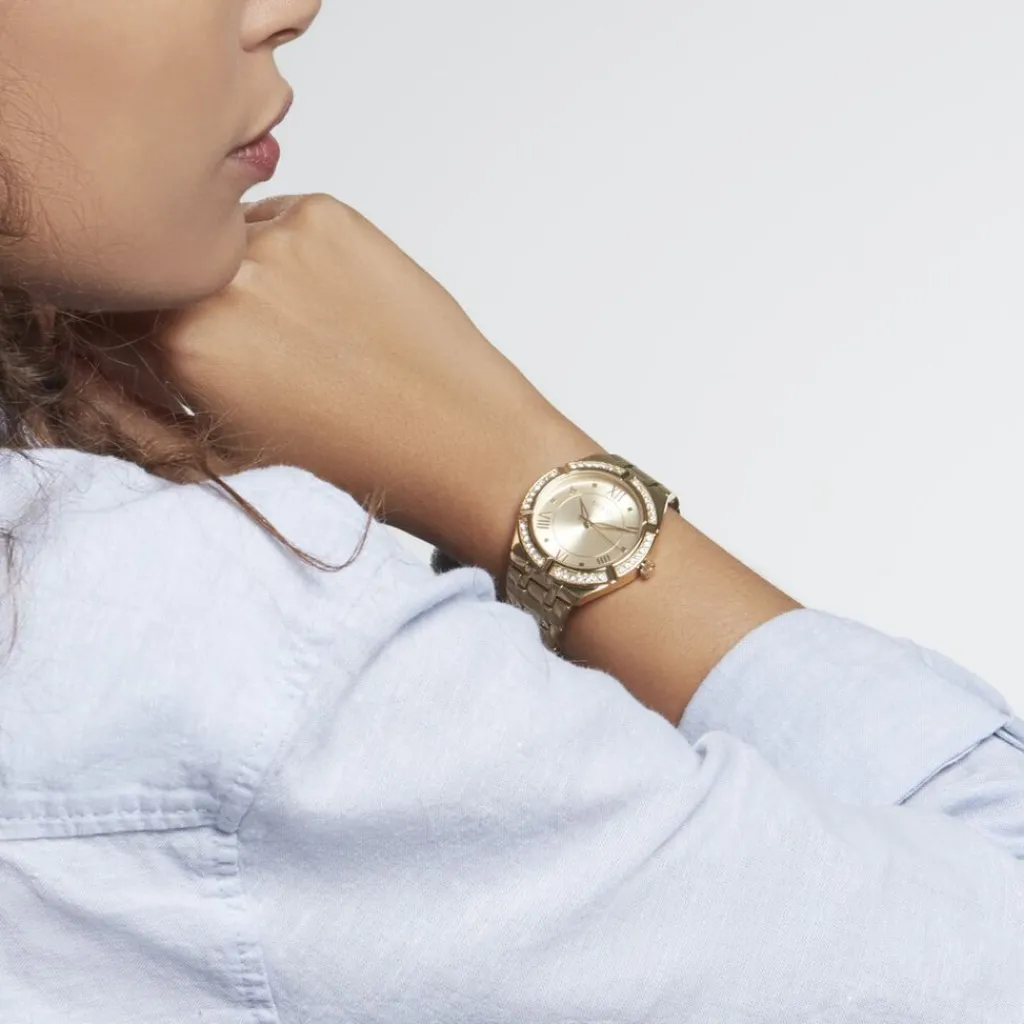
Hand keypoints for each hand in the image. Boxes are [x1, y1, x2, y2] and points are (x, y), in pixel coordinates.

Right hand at [67, 193, 598, 568]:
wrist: (464, 445)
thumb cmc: (361, 464)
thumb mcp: (234, 444)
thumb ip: (167, 385)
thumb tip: (136, 334)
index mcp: (188, 346)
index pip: (117, 308)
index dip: (143, 330)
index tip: (171, 346)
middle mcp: (224, 280)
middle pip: (170, 270)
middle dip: (191, 303)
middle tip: (247, 344)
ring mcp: (281, 238)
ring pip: (222, 242)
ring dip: (240, 275)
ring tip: (302, 331)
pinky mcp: (331, 216)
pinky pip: (276, 222)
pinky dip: (287, 256)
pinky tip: (331, 306)